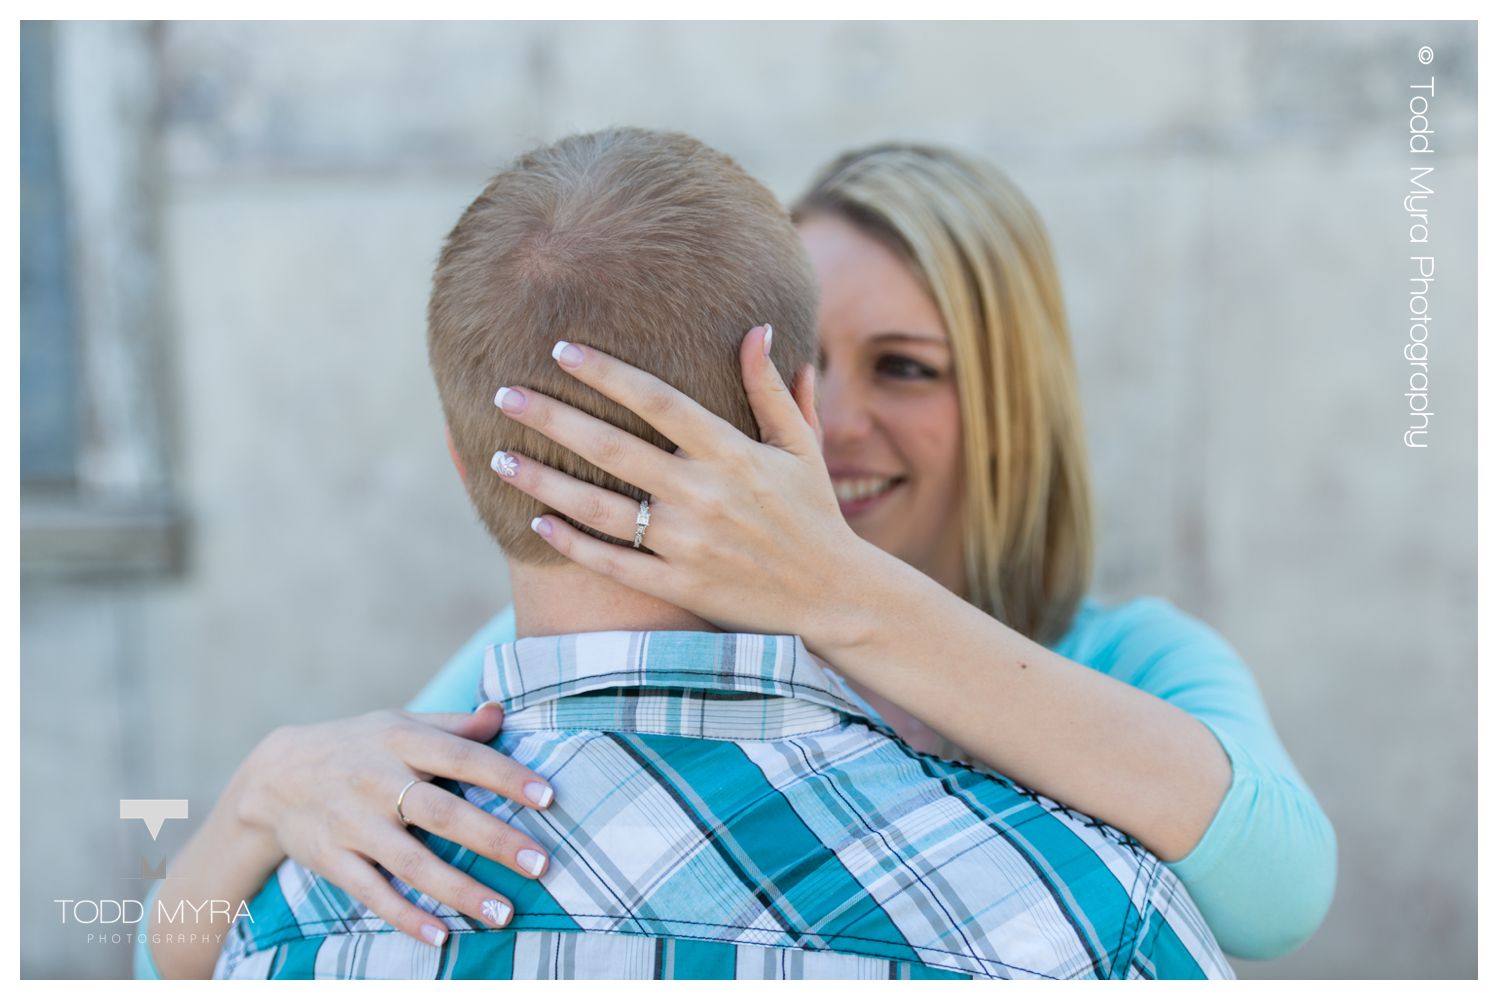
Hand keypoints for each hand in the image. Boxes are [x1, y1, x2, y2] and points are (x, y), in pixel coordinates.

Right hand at [233, 704, 554, 944]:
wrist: (275, 775)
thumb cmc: (358, 746)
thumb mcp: (399, 724)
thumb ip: (452, 725)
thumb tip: (501, 713)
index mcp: (401, 740)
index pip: (461, 755)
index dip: (505, 775)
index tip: (547, 796)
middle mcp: (377, 780)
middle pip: (442, 812)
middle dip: (493, 839)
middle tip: (540, 863)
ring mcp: (352, 822)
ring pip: (410, 861)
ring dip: (458, 890)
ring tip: (503, 912)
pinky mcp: (331, 857)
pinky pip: (371, 892)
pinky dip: (404, 916)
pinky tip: (440, 936)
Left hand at [489, 325, 881, 646]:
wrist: (833, 597)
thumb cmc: (813, 514)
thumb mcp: (800, 446)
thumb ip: (771, 389)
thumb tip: (758, 327)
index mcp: (732, 453)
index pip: (657, 400)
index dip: (606, 372)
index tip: (561, 349)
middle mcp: (704, 494)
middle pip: (611, 447)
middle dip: (552, 417)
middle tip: (504, 393)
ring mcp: (688, 543)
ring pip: (599, 507)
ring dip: (543, 480)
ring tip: (497, 458)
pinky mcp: (679, 585)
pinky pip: (613, 562)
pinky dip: (572, 542)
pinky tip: (536, 520)